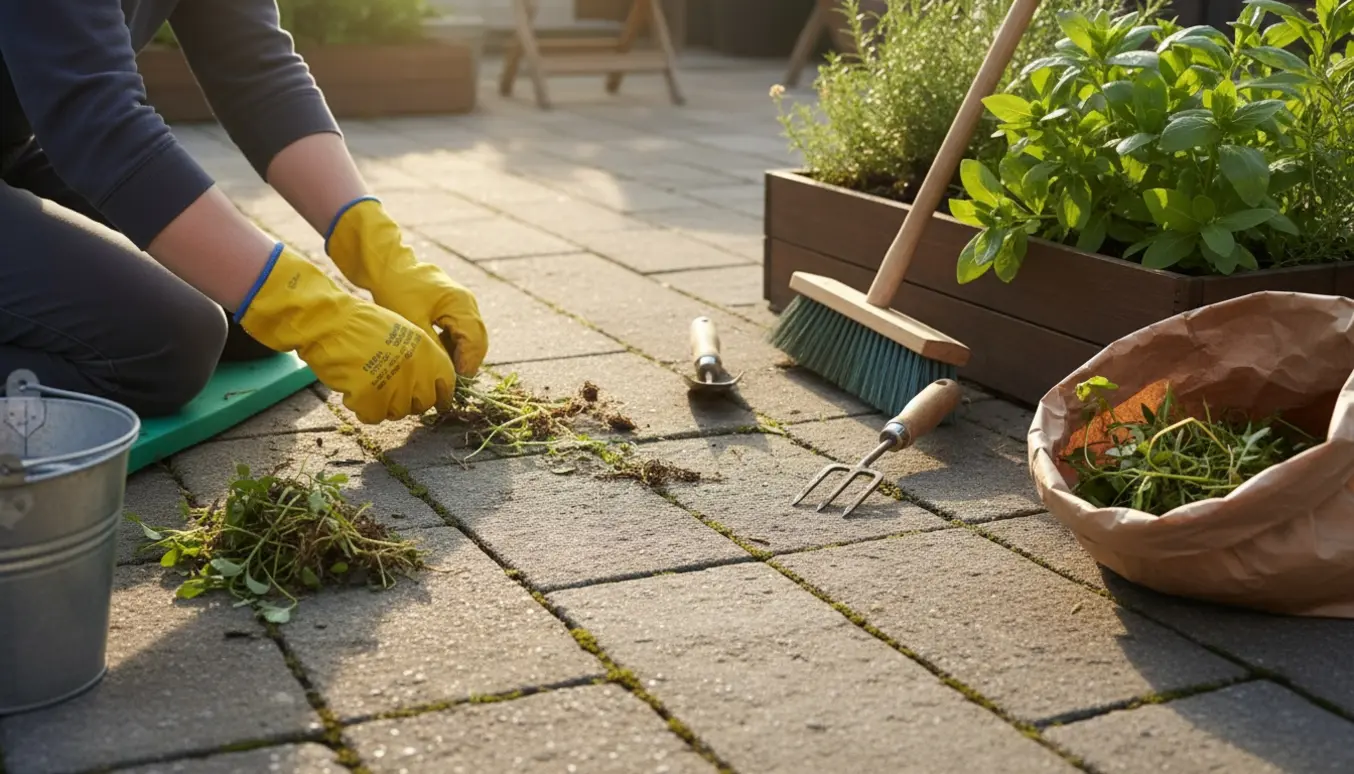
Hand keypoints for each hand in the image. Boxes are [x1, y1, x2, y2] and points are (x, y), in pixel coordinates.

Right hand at [235, 244, 457, 423]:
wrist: (329, 321)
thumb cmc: (359, 325)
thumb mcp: (402, 332)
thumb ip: (420, 358)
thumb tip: (429, 386)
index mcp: (426, 349)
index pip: (447, 383)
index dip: (439, 395)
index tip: (433, 402)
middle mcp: (416, 367)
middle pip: (423, 403)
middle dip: (408, 402)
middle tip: (389, 392)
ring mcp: (395, 382)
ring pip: (398, 412)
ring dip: (383, 405)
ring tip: (366, 384)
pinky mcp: (371, 395)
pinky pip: (373, 416)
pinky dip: (362, 408)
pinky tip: (352, 391)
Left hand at [325, 197, 487, 376]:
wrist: (389, 267)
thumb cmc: (397, 292)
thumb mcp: (413, 324)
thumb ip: (434, 348)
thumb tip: (446, 373)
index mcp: (461, 303)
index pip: (474, 341)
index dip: (467, 365)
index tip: (455, 384)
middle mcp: (468, 303)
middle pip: (478, 341)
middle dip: (467, 363)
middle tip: (453, 384)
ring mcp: (464, 304)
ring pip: (472, 337)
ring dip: (462, 355)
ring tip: (446, 374)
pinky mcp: (456, 307)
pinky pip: (463, 331)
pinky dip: (456, 346)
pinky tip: (441, 357)